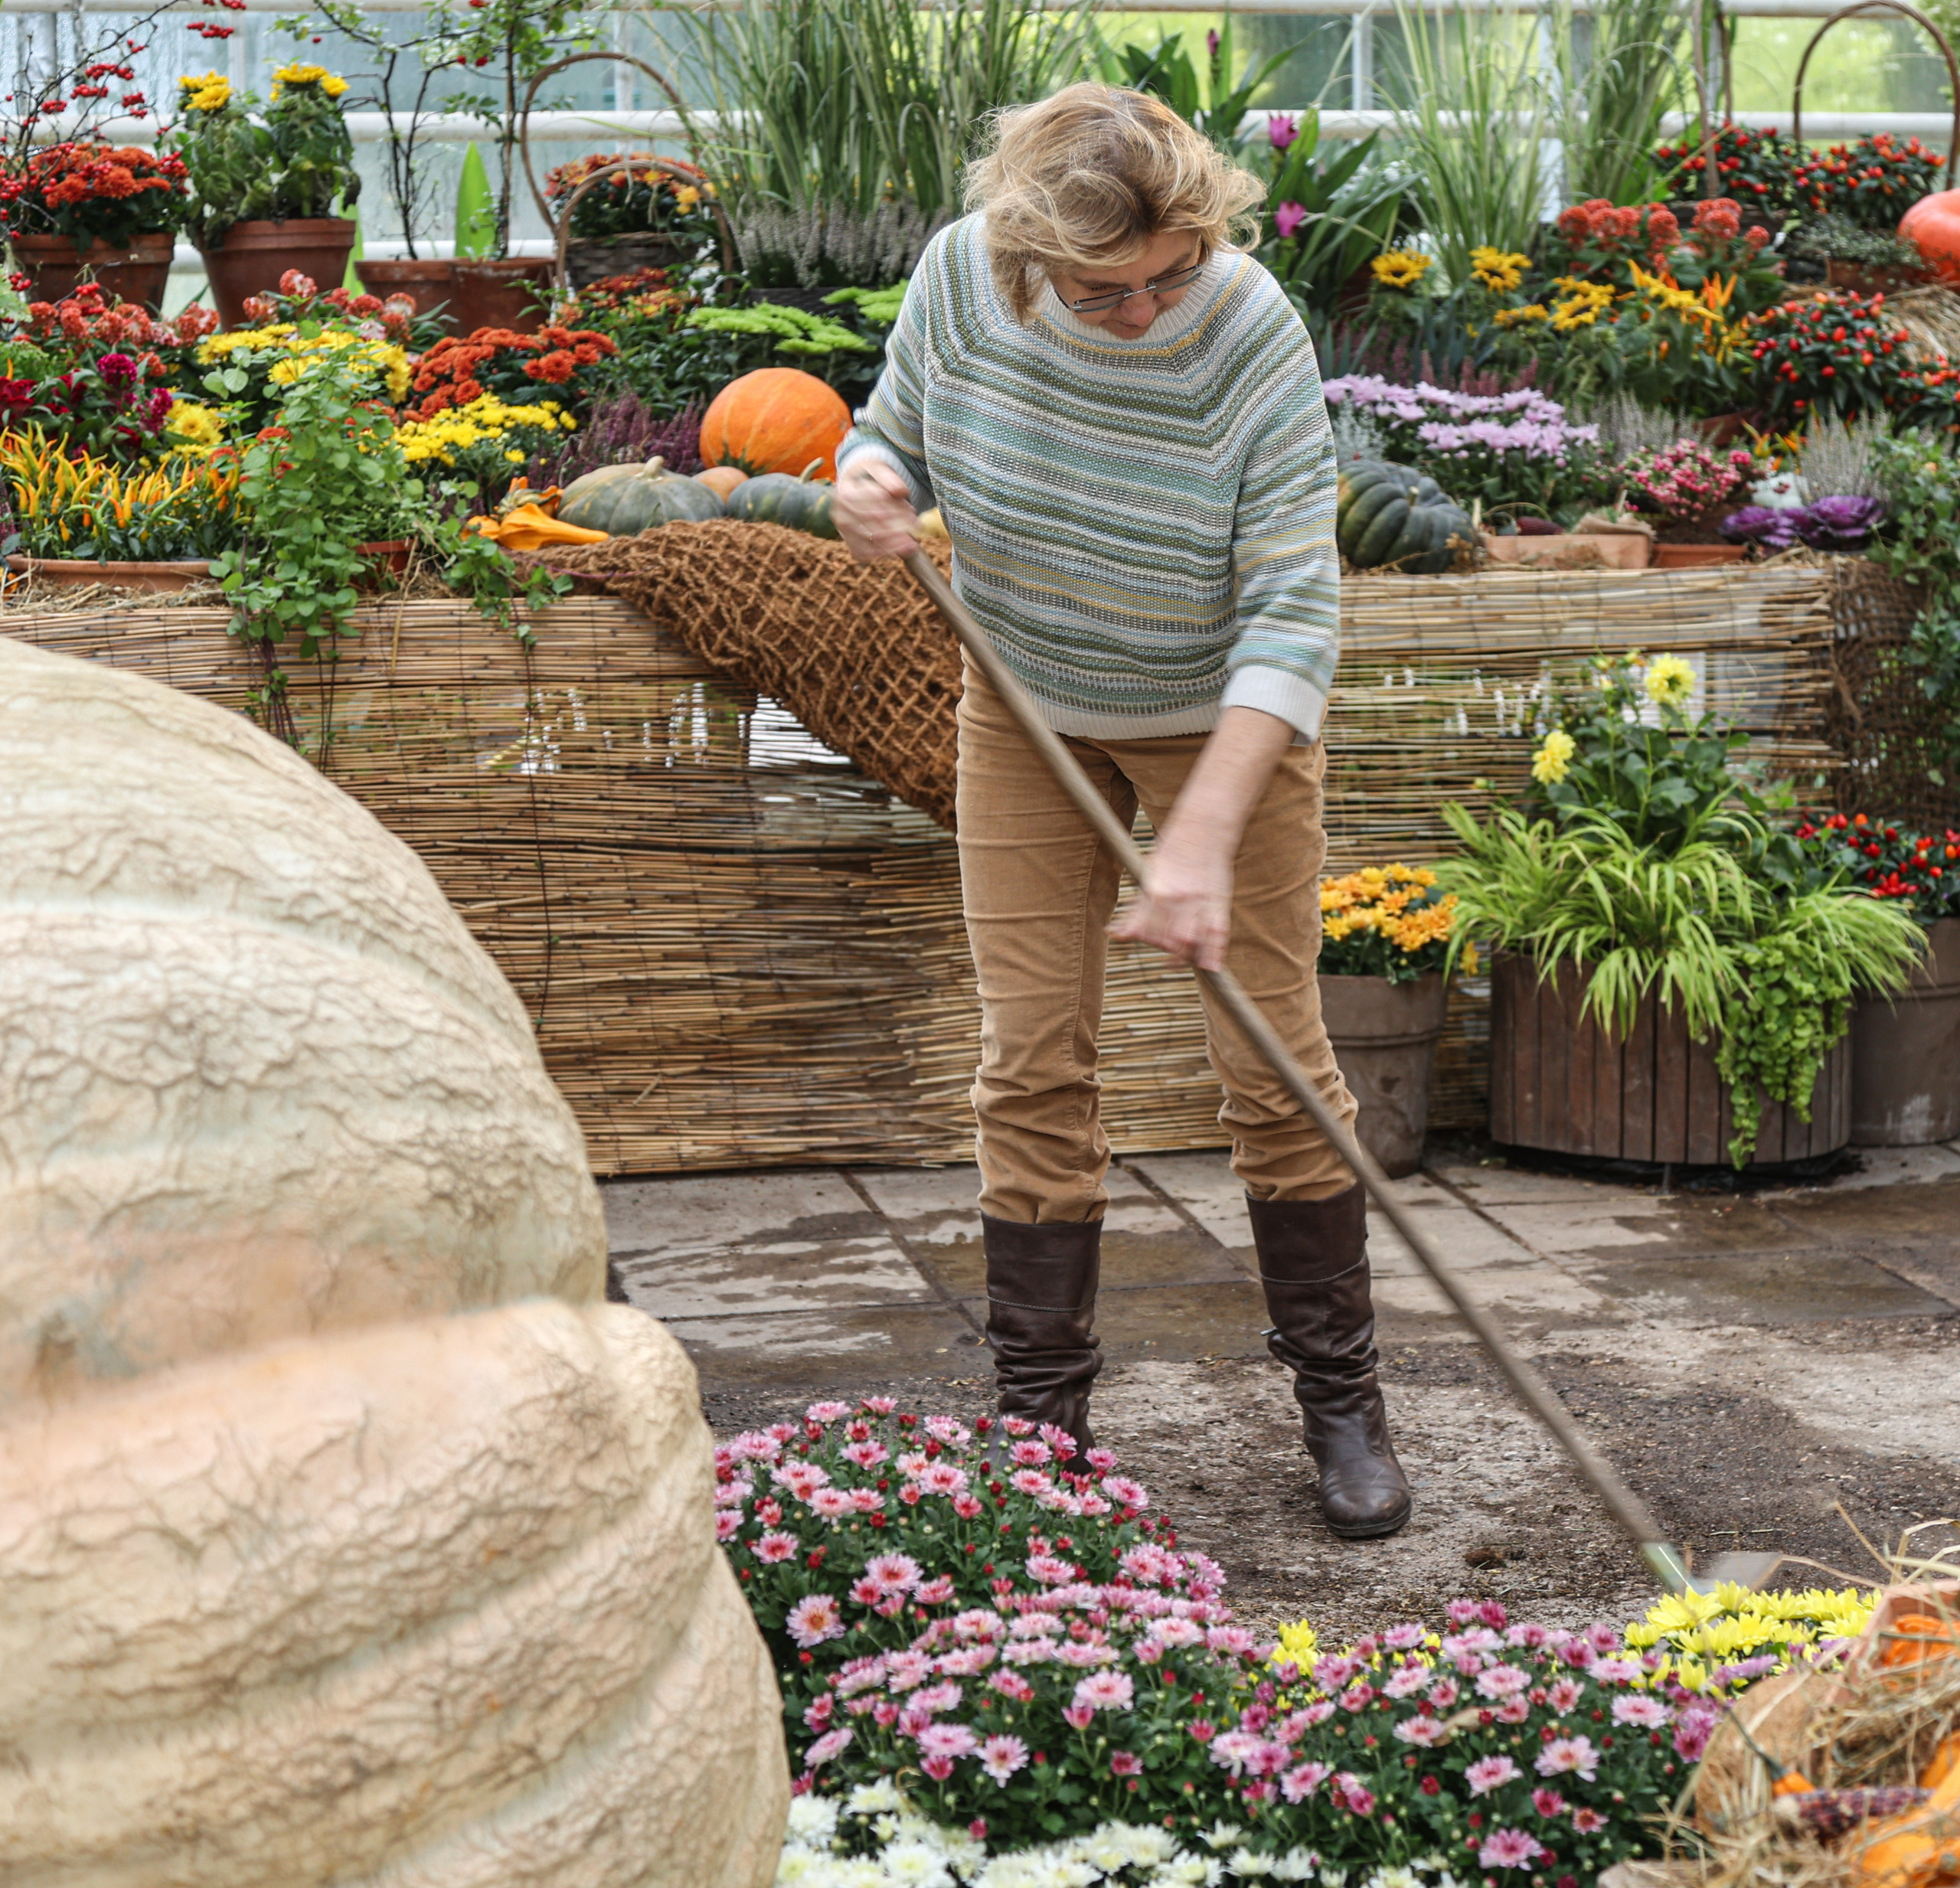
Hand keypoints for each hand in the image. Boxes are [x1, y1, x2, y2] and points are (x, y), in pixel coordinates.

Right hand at [834, 456, 918, 560]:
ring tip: (914, 541)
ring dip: (895, 543)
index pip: (872, 501)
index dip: (893, 506)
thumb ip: (890, 478)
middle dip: (898, 525)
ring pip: (871, 540)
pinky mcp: (851, 545)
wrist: (855, 490)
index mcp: (845, 492)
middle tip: (917, 526)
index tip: (912, 510)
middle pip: (872, 522)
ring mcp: (844, 532)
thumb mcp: (879, 470)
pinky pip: (868, 554)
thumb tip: (901, 491)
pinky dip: (886, 553)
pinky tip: (902, 549)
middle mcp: (840, 514)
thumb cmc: (870, 479)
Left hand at [1109, 841, 1233, 970]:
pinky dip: (1214, 954)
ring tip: (1181, 958)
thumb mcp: (1146, 877)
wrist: (1203, 832)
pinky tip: (1209, 966)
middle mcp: (1177, 900)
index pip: (1145, 931)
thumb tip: (1112, 934)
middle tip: (1165, 948)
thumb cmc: (1170, 854)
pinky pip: (1218, 936)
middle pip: (1167, 941)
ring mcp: (1200, 903)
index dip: (1144, 940)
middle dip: (1165, 949)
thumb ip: (1134, 910)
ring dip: (1185, 957)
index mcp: (1155, 892)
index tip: (1145, 939)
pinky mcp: (1220, 904)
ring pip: (1191, 943)